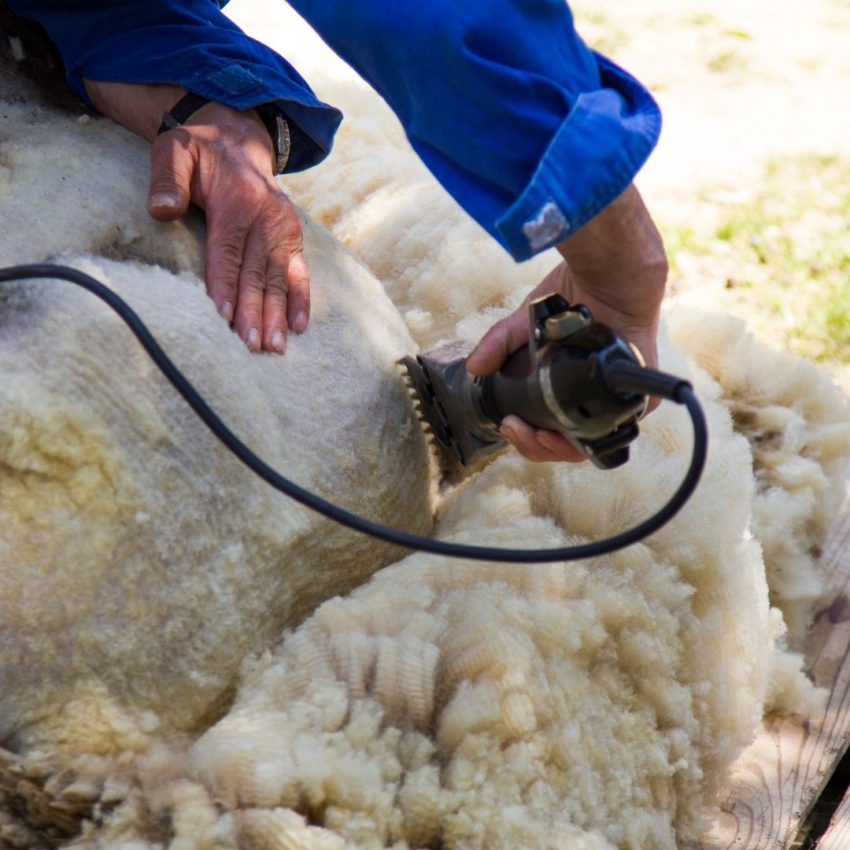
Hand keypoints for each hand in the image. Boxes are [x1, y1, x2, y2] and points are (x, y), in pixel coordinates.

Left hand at [84, 81, 307, 353]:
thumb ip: (168, 178)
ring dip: (277, 316)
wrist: (237, 142)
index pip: (228, 253)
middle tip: (249, 346)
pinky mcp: (294, 238)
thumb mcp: (175, 151)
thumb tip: (162, 208)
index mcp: (238, 201)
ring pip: (279, 279)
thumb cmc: (200, 153)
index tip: (222, 320)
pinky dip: (300, 300)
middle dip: (253, 313)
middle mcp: (267, 217)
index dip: (225, 288)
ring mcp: (284, 229)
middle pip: (256, 273)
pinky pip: (299, 272)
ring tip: (273, 348)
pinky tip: (299, 327)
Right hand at [466, 184, 667, 462]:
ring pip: (585, 444)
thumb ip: (499, 345)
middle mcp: (588, 397)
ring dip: (556, 449)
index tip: (508, 424)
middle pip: (562, 443)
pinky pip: (613, 434)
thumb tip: (473, 367)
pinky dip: (587, 441)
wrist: (609, 275)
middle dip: (534, 446)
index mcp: (565, 387)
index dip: (526, 435)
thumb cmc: (573, 296)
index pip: (545, 426)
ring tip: (537, 436)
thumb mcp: (525, 325)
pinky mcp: (635, 399)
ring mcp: (612, 401)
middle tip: (515, 429)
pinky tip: (564, 435)